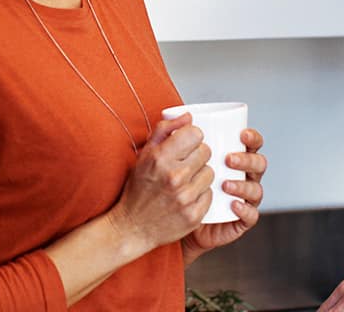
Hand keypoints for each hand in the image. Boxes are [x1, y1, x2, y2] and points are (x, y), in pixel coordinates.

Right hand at [107, 112, 212, 254]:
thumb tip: (188, 116)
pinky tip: (187, 197)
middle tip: (185, 165)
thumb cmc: (138, 189)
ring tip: (185, 182)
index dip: (192, 138)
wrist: (132, 227)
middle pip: (206, 152)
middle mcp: (174, 177)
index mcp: (160, 158)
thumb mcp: (144, 154)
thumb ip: (165, 130)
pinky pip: (210, 194)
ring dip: (201, 175)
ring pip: (210, 173)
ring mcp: (185, 198)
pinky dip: (201, 195)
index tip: (186, 145)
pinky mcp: (194, 215)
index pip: (195, 133)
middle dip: (197, 156)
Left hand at [183, 127, 266, 256]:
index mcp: (233, 157)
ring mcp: (243, 198)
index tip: (241, 133)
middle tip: (228, 159)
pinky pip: (251, 215)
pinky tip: (234, 205)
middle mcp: (242, 176)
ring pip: (256, 189)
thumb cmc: (173, 184)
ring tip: (225, 184)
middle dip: (247, 160)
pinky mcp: (240, 219)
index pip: (250, 144)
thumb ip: (176, 134)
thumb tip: (186, 115)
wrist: (168, 219)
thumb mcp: (170, 158)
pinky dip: (245, 210)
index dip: (252, 137)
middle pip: (258, 164)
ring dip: (243, 185)